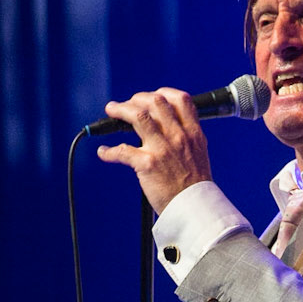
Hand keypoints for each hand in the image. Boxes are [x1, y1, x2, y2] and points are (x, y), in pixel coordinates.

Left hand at [95, 89, 212, 213]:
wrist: (194, 208)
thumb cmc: (194, 185)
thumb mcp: (199, 153)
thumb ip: (186, 137)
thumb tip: (167, 126)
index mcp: (192, 133)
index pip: (180, 99)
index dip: (162, 93)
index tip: (150, 97)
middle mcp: (178, 137)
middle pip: (155, 102)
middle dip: (137, 99)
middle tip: (127, 106)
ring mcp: (162, 149)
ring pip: (137, 116)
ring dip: (120, 110)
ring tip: (111, 110)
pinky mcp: (147, 164)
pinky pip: (122, 151)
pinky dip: (109, 151)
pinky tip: (104, 152)